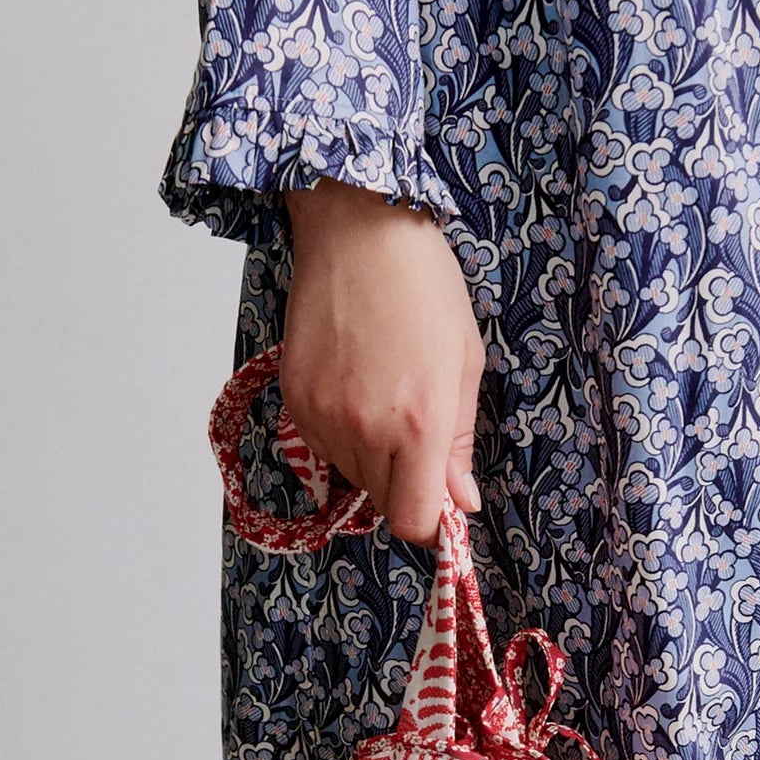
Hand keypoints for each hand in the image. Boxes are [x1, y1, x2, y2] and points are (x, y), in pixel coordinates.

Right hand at [279, 179, 484, 543]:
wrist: (359, 231)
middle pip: (383, 502)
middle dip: (405, 484)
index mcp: (420, 423)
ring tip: (385, 398)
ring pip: (351, 475)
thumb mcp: (464, 365)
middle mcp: (366, 428)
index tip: (440, 512)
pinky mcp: (294, 398)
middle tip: (418, 437)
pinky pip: (321, 447)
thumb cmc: (424, 288)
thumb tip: (462, 504)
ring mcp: (323, 416)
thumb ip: (459, 443)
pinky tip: (356, 387)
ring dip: (372, 459)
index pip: (414, 520)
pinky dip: (341, 434)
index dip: (430, 527)